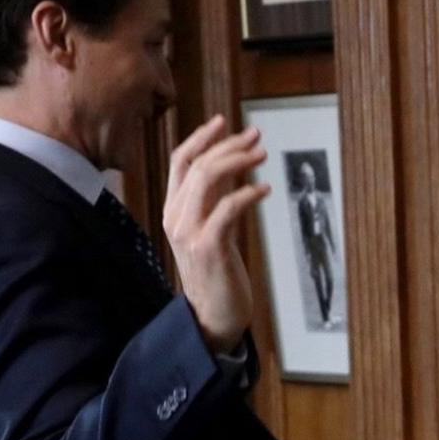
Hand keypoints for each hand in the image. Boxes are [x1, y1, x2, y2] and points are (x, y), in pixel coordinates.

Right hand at [163, 116, 270, 354]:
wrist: (212, 317)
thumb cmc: (217, 273)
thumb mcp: (210, 230)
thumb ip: (214, 201)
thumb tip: (234, 168)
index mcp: (173, 211)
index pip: (180, 162)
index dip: (201, 138)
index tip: (224, 122)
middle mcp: (175, 217)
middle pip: (197, 165)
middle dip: (228, 145)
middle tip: (256, 136)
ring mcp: (189, 232)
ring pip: (207, 179)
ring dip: (238, 162)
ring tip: (262, 156)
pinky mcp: (209, 246)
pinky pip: (228, 207)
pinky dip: (249, 193)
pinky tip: (265, 190)